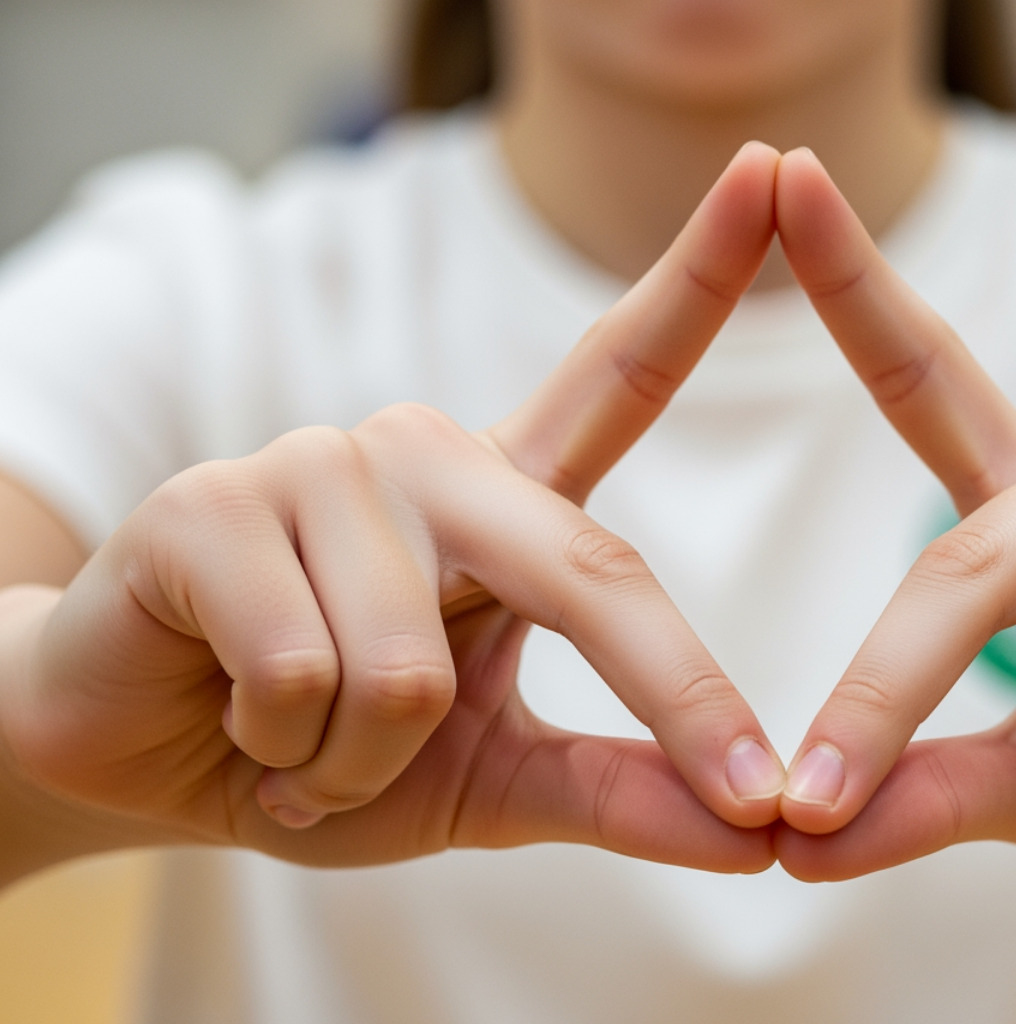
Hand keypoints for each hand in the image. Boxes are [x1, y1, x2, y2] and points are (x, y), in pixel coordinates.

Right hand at [0, 143, 788, 876]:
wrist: (149, 762)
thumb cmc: (331, 751)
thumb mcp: (498, 781)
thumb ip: (626, 790)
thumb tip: (765, 830)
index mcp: (507, 495)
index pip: (619, 373)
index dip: (702, 276)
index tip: (775, 174)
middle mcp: (427, 453)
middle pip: (587, 571)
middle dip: (669, 696)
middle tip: (742, 793)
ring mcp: (320, 465)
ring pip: (412, 672)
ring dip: (363, 761)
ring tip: (307, 740)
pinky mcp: (212, 502)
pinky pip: (306, 675)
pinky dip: (286, 751)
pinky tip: (239, 715)